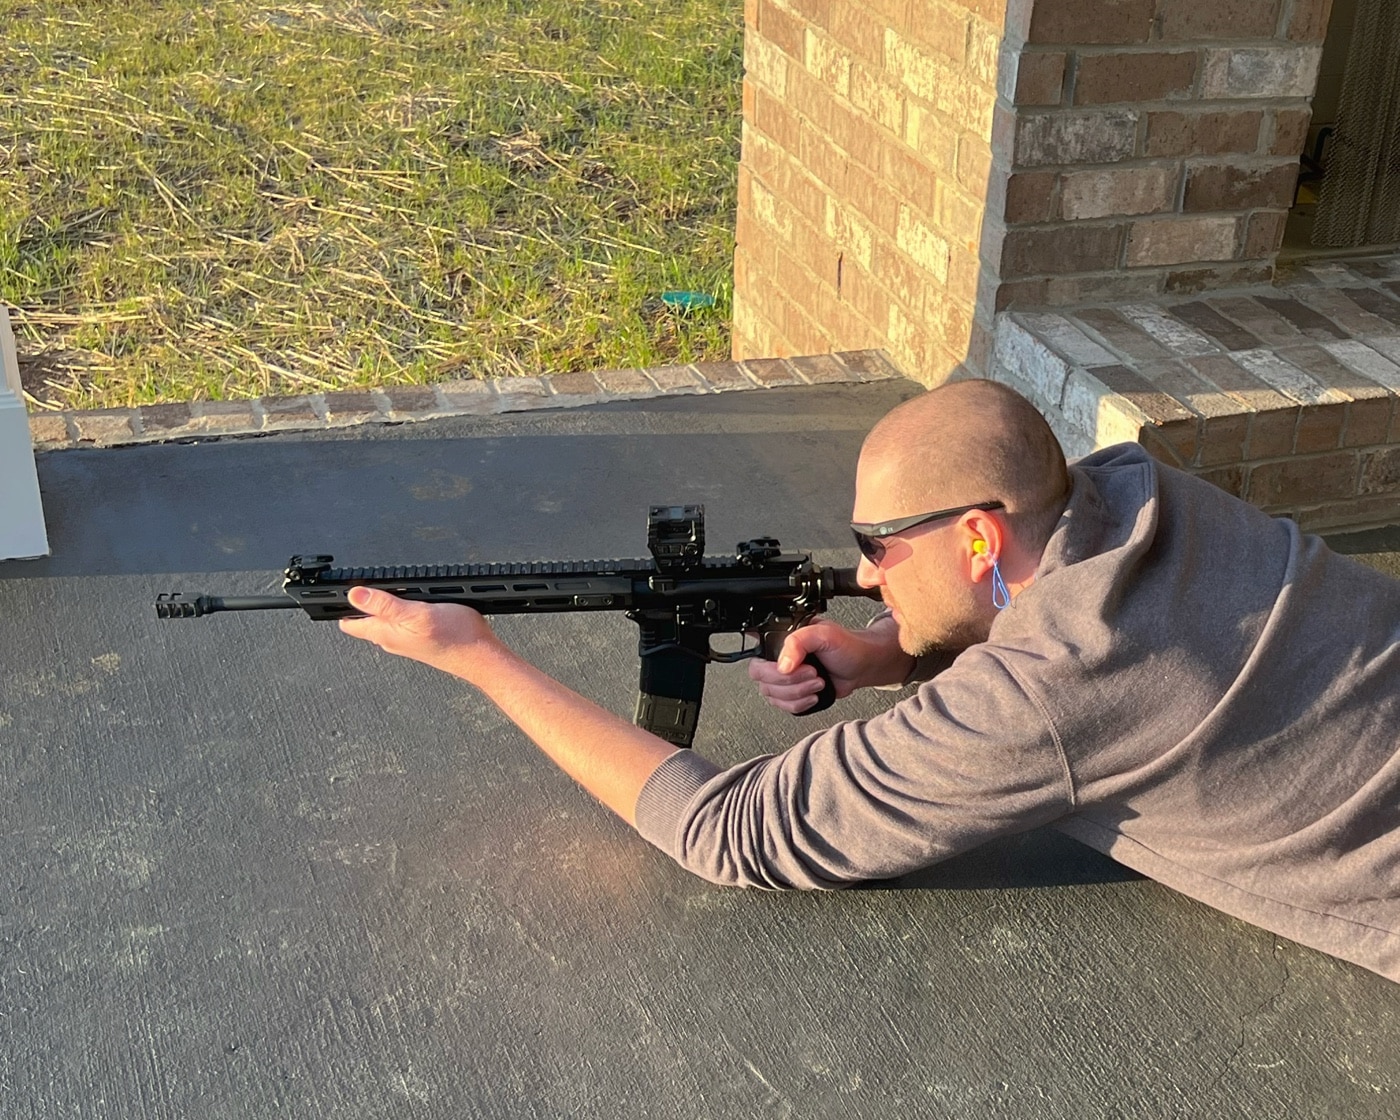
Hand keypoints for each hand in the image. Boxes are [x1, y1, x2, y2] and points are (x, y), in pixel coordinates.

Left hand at [338, 586, 499, 676]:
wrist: (481, 656)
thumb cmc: (455, 638)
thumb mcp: (416, 613)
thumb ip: (384, 605)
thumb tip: (355, 594)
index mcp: (385, 633)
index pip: (350, 622)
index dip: (341, 606)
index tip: (336, 593)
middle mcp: (392, 639)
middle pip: (365, 621)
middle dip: (359, 604)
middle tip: (357, 586)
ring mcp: (406, 640)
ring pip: (384, 622)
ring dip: (381, 607)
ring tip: (381, 592)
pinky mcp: (421, 639)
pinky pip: (401, 624)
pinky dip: (400, 612)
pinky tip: (410, 604)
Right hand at [747, 617, 912, 713]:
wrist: (863, 665)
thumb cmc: (847, 646)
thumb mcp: (823, 634)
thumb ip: (798, 643)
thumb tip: (782, 665)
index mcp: (780, 640)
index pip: (757, 656)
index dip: (769, 667)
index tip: (792, 667)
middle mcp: (778, 659)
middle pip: (762, 679)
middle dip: (790, 682)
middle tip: (813, 673)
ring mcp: (785, 678)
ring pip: (773, 695)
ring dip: (798, 693)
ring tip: (818, 682)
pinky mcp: (793, 693)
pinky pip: (784, 706)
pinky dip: (799, 704)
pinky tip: (814, 695)